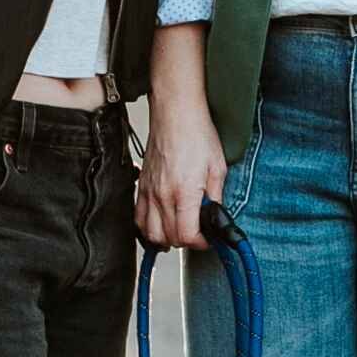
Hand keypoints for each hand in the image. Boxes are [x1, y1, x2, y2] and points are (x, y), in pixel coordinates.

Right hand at [137, 99, 225, 249]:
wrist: (176, 113)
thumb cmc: (195, 133)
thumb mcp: (217, 167)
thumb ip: (216, 197)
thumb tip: (215, 215)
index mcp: (184, 192)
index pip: (187, 234)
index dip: (200, 242)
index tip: (207, 238)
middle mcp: (163, 195)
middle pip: (169, 237)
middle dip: (186, 241)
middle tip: (198, 233)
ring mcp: (149, 191)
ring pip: (150, 233)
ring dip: (166, 238)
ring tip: (179, 231)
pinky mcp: (142, 185)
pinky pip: (138, 217)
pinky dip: (148, 227)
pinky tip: (160, 223)